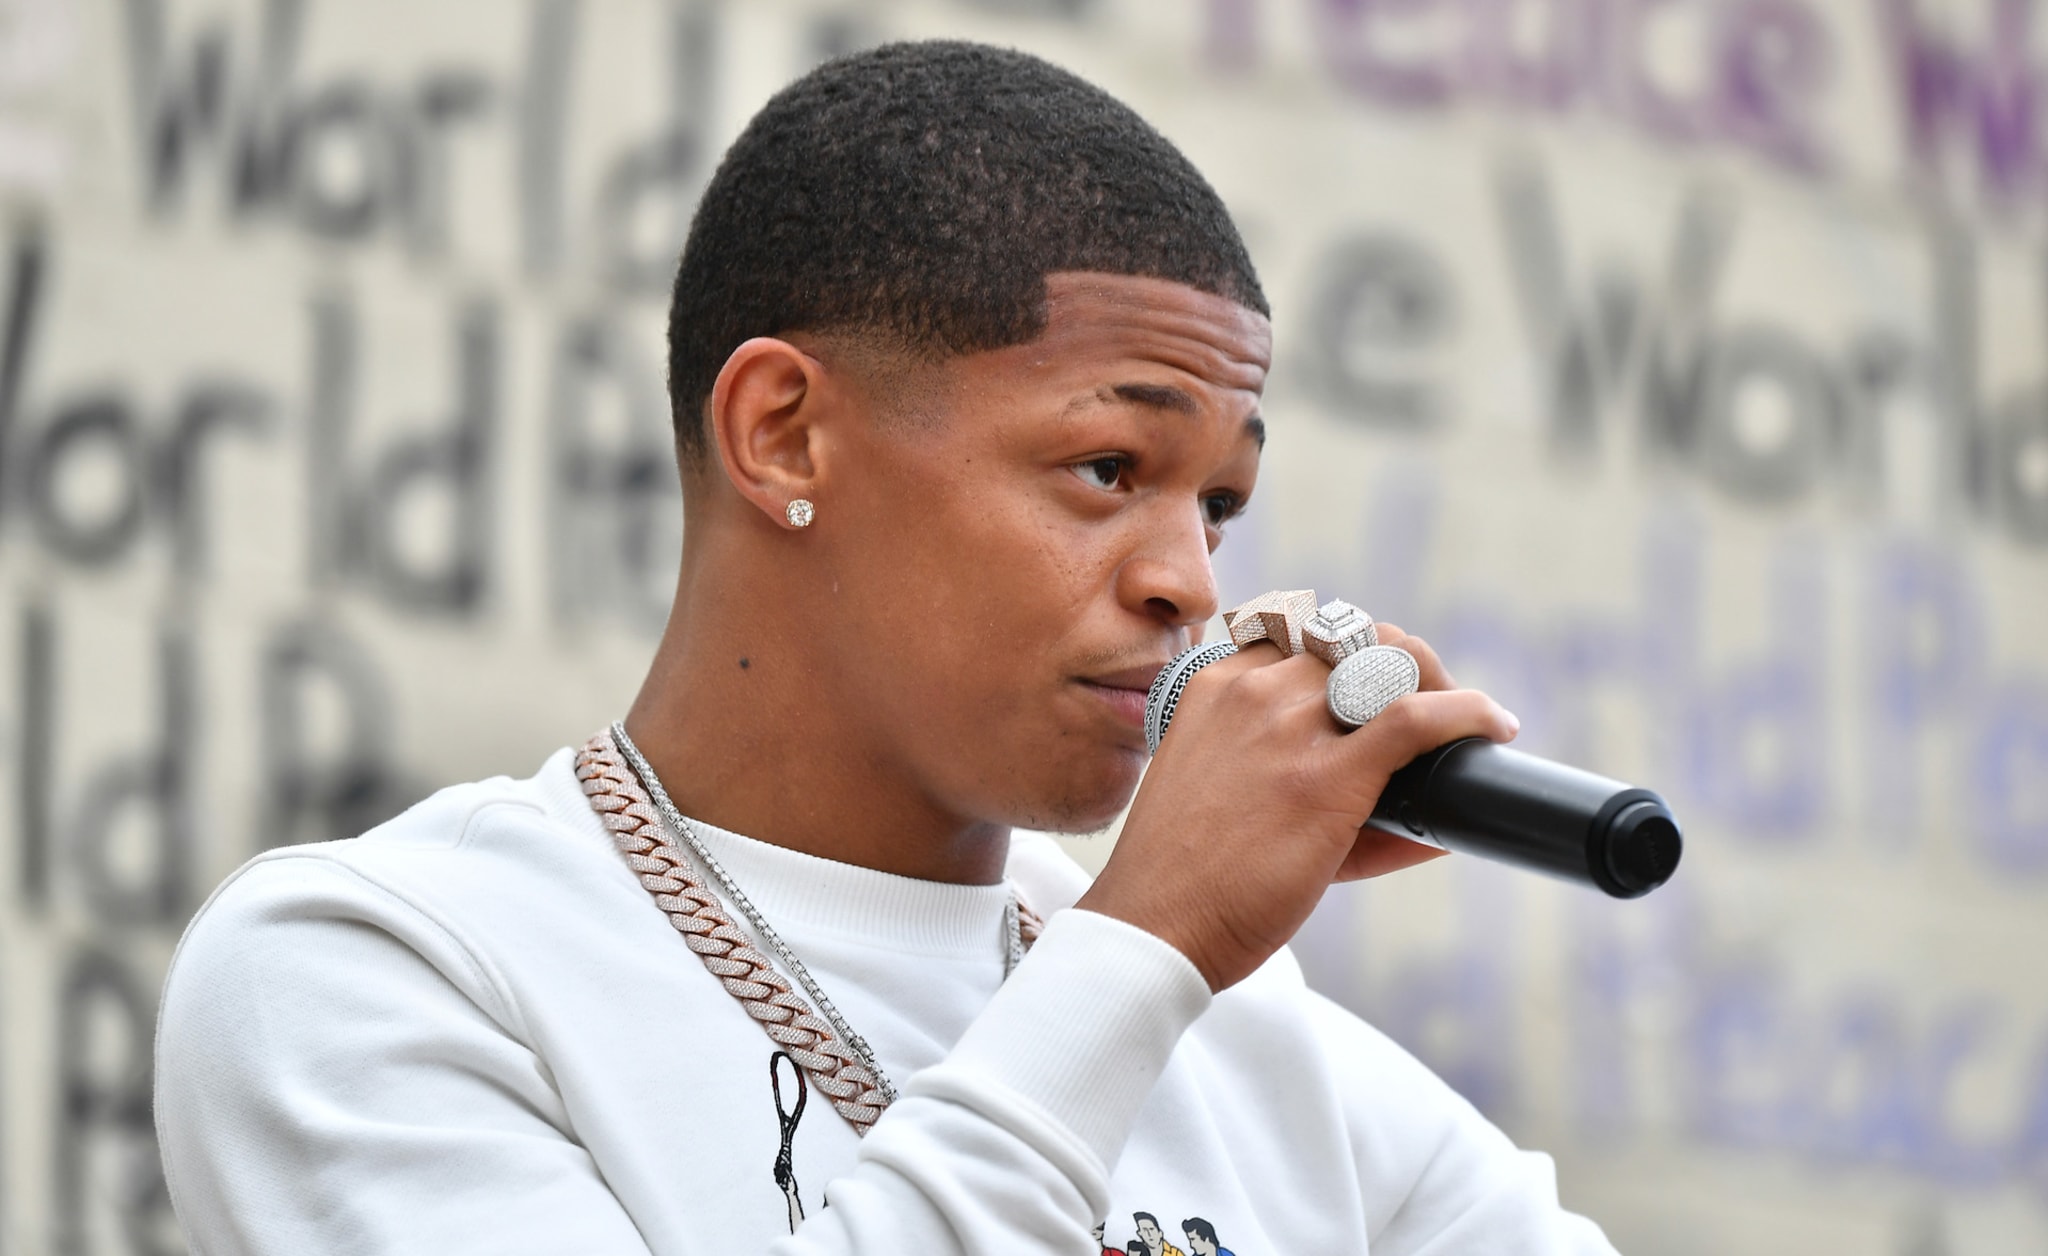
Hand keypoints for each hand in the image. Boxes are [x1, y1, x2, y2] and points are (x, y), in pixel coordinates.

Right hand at [1075, 623, 1517, 992]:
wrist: (1154, 926)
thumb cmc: (1187, 879)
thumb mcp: (1226, 798)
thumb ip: (1293, 774)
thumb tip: (1399, 798)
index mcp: (1218, 687)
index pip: (1304, 634)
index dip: (1354, 653)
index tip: (1380, 686)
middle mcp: (1253, 692)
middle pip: (1356, 638)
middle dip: (1403, 664)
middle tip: (1433, 706)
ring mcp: (1289, 728)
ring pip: (1392, 663)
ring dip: (1439, 686)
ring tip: (1464, 723)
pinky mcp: (1327, 776)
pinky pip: (1416, 717)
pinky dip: (1467, 714)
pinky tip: (1493, 726)